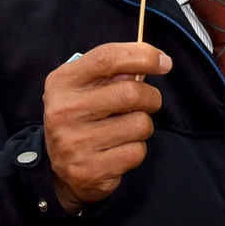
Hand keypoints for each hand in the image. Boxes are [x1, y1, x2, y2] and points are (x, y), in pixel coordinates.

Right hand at [42, 42, 169, 209]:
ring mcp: (76, 142)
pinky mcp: (90, 169)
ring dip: (143, 126)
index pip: (107, 58)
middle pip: (131, 92)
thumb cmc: (82, 118)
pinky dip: (136, 149)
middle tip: (148, 102)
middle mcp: (64, 111)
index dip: (142, 56)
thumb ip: (113, 72)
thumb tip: (153, 62)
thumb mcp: (86, 88)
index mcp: (62, 82)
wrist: (61, 169)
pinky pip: (137, 151)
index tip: (163, 62)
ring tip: (126, 129)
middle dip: (151, 97)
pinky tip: (119, 149)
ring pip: (140, 124)